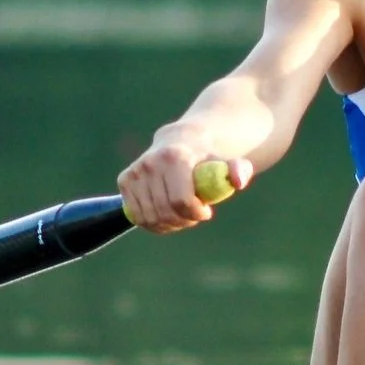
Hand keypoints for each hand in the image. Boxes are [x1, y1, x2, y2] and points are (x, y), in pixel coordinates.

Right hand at [118, 137, 249, 232]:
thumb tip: (239, 180)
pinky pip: (137, 216)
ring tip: (182, 214)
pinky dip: (153, 223)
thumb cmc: (208, 157)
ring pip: (150, 218)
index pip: (181, 201)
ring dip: (169, 224)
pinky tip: (166, 214)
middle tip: (196, 214)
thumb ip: (238, 169)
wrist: (182, 141)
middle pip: (165, 212)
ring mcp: (135, 171)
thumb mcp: (228, 162)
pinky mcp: (125, 180)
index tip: (207, 211)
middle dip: (184, 220)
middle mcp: (150, 162)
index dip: (196, 213)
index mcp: (175, 157)